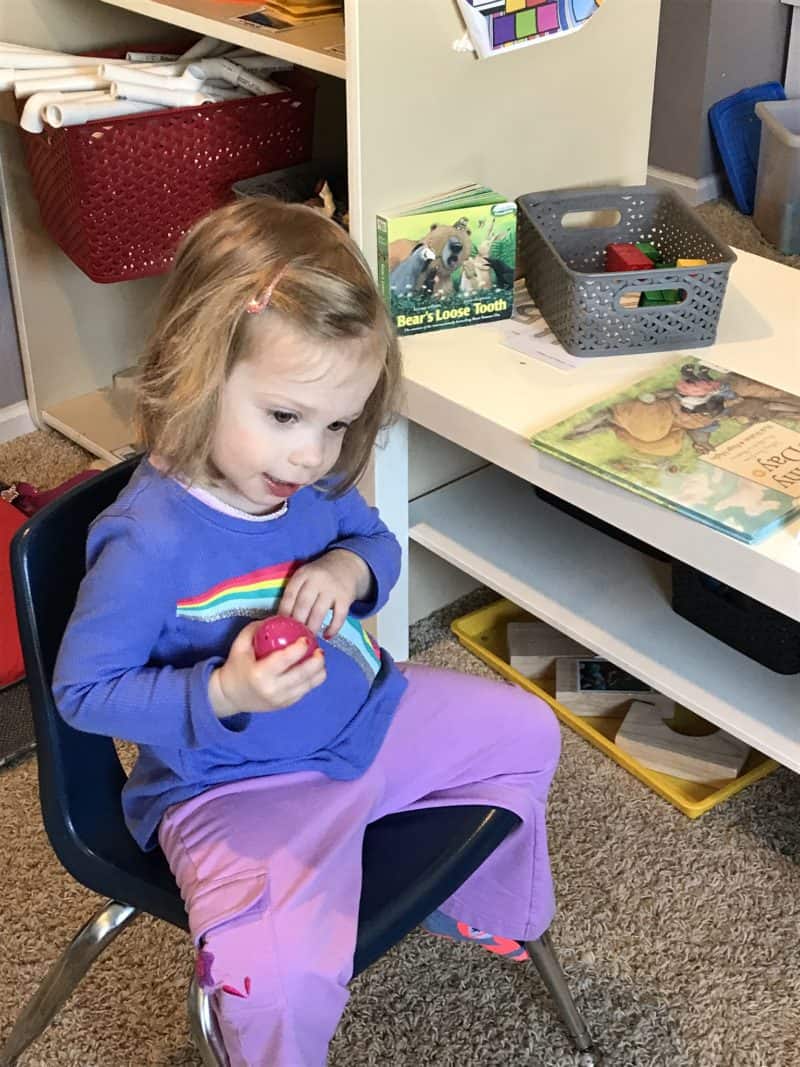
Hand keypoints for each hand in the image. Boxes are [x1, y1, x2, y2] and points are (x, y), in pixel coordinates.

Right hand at [209, 620, 325, 718]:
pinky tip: (313, 669)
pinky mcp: (286, 705)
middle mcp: (273, 689)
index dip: (299, 648)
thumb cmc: (236, 667)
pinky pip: (306, 691)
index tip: (306, 638)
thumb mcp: (240, 645)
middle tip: (319, 649)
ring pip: (309, 684)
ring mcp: (281, 699)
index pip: (285, 660)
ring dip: (319, 670)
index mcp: (260, 674)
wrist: (230, 696)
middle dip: (317, 660)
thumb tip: (277, 618)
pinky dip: (313, 679)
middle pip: (303, 674)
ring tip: (319, 658)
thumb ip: (256, 629)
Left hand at [279, 549, 372, 638]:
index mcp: (303, 575)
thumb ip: (295, 593)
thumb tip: (282, 620)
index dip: (283, 612)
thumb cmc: (319, 577)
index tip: (280, 627)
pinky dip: (333, 628)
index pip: (290, 595)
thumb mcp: (305, 577)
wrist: (346, 564)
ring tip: (308, 638)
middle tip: (294, 637)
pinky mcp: (346, 596)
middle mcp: (317, 579)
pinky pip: (339, 616)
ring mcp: (332, 588)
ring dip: (312, 628)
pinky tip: (327, 635)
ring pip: (319, 612)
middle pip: (303, 604)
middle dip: (297, 623)